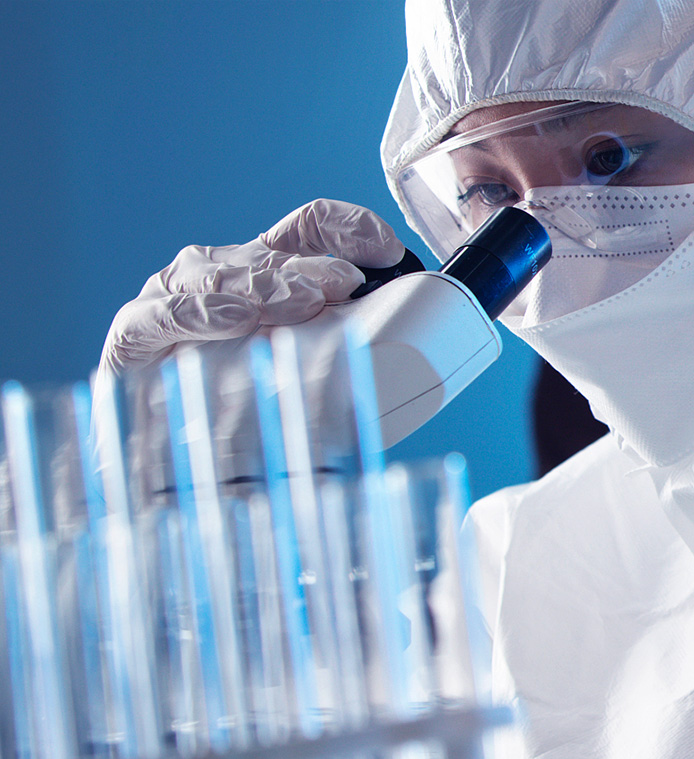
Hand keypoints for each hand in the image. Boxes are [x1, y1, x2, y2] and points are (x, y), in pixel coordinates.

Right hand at [102, 199, 404, 372]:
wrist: (164, 446)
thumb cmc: (242, 402)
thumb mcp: (305, 366)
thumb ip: (345, 349)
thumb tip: (405, 362)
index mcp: (265, 268)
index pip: (309, 226)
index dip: (349, 227)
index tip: (386, 252)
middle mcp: (221, 272)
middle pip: (272, 256)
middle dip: (314, 268)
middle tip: (347, 284)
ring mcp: (174, 295)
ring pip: (223, 277)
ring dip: (266, 288)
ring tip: (303, 302)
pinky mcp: (136, 331)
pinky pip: (165, 313)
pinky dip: (201, 313)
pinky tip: (234, 319)